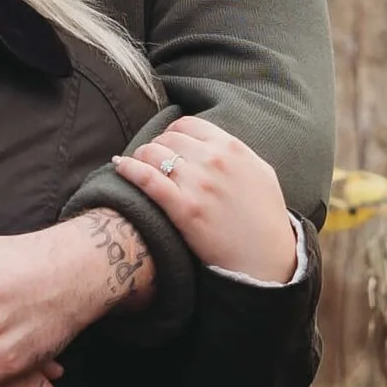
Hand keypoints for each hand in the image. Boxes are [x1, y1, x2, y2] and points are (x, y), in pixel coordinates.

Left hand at [112, 116, 297, 280]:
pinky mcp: (185, 209)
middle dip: (155, 148)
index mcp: (233, 148)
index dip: (171, 134)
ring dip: (140, 157)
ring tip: (135, 167)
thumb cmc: (265, 218)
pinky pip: (147, 179)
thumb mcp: (260, 173)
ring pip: (153, 153)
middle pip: (167, 138)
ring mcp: (199, 184)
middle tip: (151, 162)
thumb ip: (236, 153)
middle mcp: (215, 160)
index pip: (187, 125)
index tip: (167, 147)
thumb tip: (213, 143)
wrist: (266, 260)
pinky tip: (120, 167)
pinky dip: (129, 169)